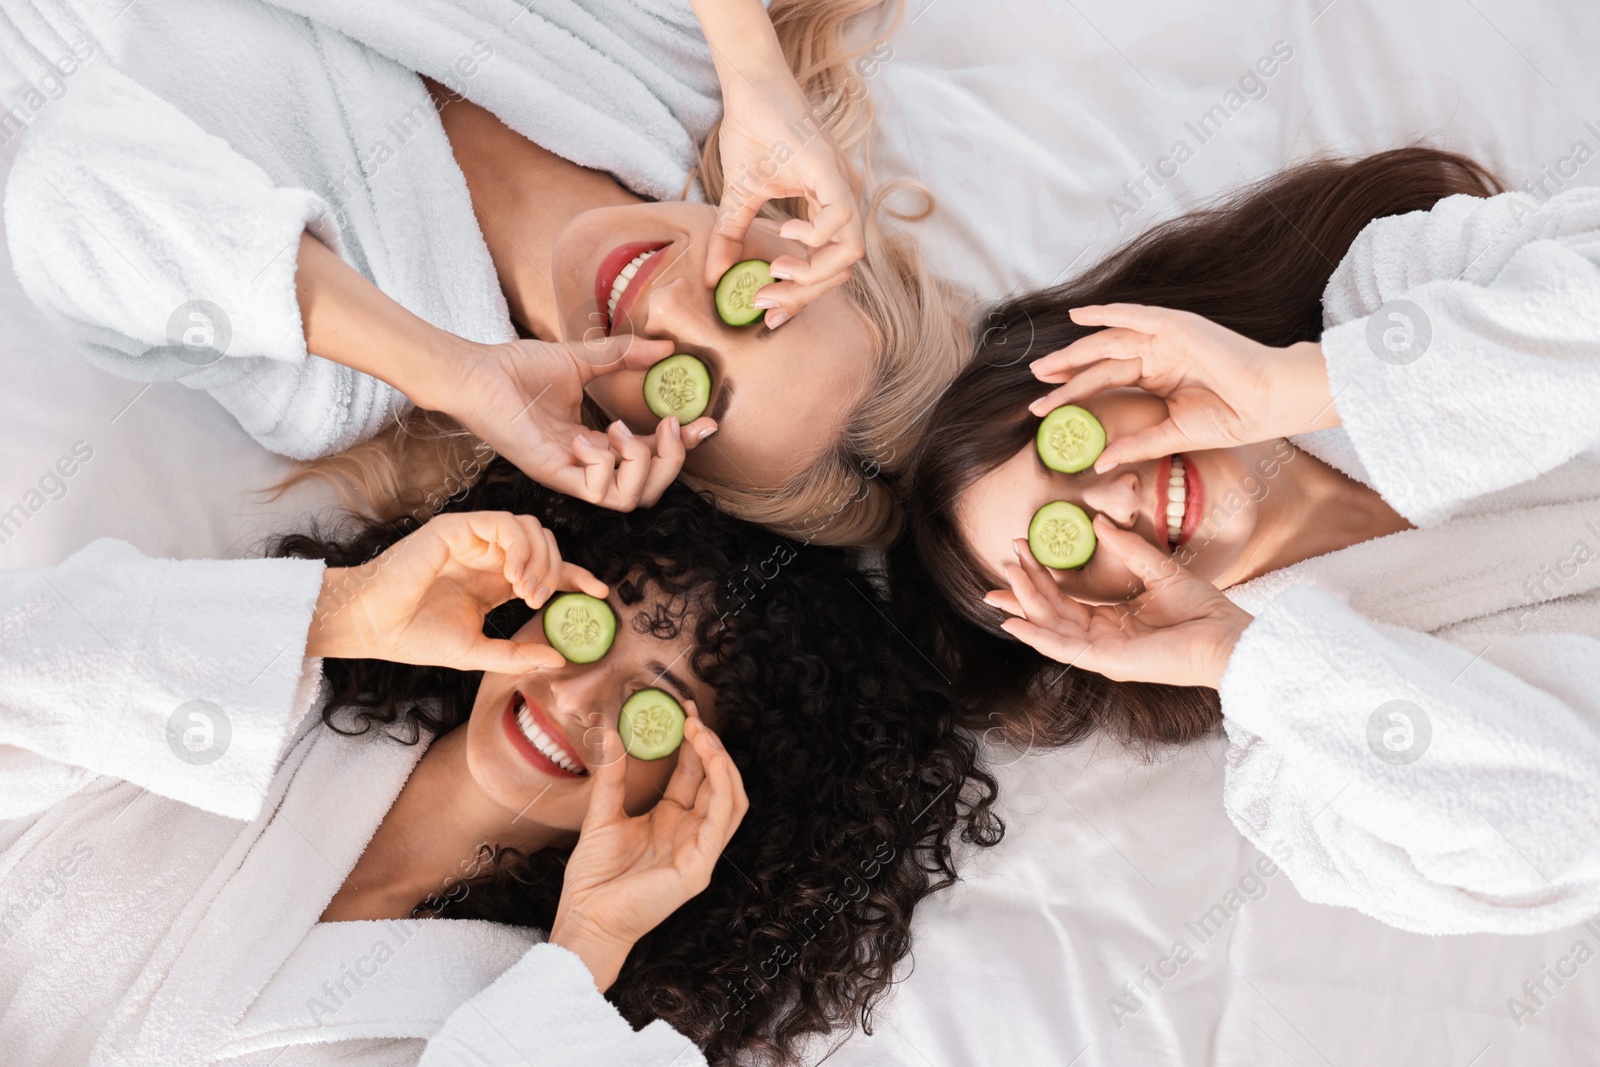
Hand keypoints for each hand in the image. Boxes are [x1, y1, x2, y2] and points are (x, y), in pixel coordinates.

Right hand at [308, 511, 607, 672]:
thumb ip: (518, 654)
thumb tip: (560, 659)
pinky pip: (505, 523)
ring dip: (540, 559)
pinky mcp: (458, 528)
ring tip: (528, 591)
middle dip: (557, 569)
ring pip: (530, 528)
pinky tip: (515, 577)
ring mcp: (474, 539)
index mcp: (495, 580)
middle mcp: (489, 556)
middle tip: (541, 600)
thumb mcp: (477, 652)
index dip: (576, 576)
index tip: (600, 593)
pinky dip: (520, 548)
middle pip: (546, 544)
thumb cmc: (415, 638)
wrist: (373, 626)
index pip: (548, 569)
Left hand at [443, 335, 719, 509]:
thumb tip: (667, 346)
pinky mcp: (554, 476)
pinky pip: (598, 492)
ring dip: (639, 463)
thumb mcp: (583, 358)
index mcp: (598, 444)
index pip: (653, 459)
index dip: (684, 447)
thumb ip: (624, 355)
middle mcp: (589, 466)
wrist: (476, 373)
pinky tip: (585, 437)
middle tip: (668, 425)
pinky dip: (603, 464)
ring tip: (619, 429)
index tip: (705, 423)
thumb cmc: (517, 369)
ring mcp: (572, 475)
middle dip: (673, 461)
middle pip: (651, 491)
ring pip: (631, 500)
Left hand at [548, 706, 747, 990]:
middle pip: (718, 782)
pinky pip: (720, 824)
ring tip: (702, 734)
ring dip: (722, 763)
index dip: (694, 742)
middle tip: (692, 717)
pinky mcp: (698, 868)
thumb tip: (610, 733)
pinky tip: (711, 763)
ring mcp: (699, 852)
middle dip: (711, 746)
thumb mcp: (602, 814)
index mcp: (673, 821)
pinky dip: (722, 790)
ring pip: (730, 800)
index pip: (696, 774)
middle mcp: (692, 834)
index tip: (683, 711)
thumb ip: (612, 777)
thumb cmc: (593, 876)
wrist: (584, 917)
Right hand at [704, 71, 864, 327]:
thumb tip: (713, 277)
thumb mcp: (739, 197)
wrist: (751, 88)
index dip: (801, 297)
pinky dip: (815, 238)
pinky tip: (785, 231)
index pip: (828, 266)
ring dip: (812, 275)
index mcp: (830, 206)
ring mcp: (845, 186)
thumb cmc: (751, 132)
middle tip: (765, 304)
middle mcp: (846, 200)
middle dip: (803, 296)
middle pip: (842, 269)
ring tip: (777, 272)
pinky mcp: (835, 173)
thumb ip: (731, 237)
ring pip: (850, 254)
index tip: (767, 315)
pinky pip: (841, 221)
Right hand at [984, 515, 1253, 688]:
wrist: (1228, 636)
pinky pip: (1065, 649)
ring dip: (1025, 604)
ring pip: (1052, 627)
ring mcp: (1104, 652)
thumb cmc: (1204, 611)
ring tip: (1000, 584)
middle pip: (1052, 613)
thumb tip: (1099, 523)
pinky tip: (1013, 623)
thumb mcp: (1159, 570)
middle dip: (1024, 589)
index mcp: (1114, 621)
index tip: (1021, 551)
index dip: (1041, 577)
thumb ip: (1128, 549)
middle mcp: (1103, 639)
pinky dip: (1037, 637)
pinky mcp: (1110, 661)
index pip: (1066, 599)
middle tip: (1003, 563)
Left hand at [1027, 304, 1341, 471]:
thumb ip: (1137, 443)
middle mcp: (1158, 353)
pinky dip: (1107, 312)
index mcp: (1159, 376)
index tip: (1044, 408)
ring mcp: (1167, 337)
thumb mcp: (1175, 433)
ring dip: (1075, 351)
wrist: (1270, 402)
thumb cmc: (1234, 417)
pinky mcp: (1177, 326)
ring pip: (1109, 341)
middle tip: (1035, 381)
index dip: (1074, 391)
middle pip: (1101, 359)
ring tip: (1044, 365)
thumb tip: (1101, 463)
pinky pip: (1134, 315)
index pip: (1106, 381)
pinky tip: (1079, 316)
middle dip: (1066, 371)